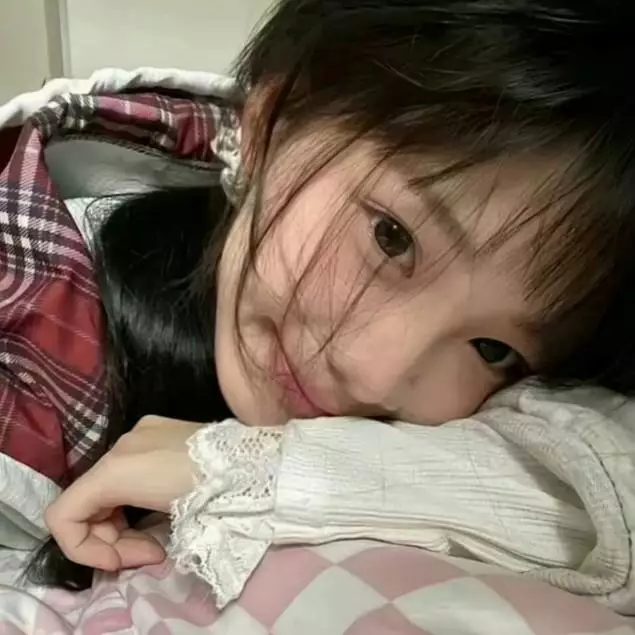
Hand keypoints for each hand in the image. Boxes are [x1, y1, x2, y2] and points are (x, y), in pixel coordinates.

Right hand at [45, 416, 205, 571]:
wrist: (259, 461)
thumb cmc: (216, 494)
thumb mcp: (169, 526)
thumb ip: (131, 537)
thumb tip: (135, 549)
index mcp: (117, 467)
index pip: (62, 515)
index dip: (82, 550)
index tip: (125, 562)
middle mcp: (122, 444)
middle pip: (87, 502)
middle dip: (109, 539)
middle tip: (149, 556)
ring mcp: (141, 432)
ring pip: (107, 487)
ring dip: (122, 522)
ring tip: (158, 540)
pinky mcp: (159, 428)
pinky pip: (129, 470)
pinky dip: (134, 498)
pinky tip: (163, 510)